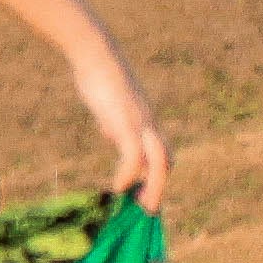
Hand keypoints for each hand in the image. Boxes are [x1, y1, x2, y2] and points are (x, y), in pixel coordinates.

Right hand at [70, 45, 172, 213]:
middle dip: (159, 187)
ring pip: (160, 162)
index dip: (155, 173)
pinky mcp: (126, 123)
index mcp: (145, 119)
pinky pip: (134, 156)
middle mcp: (149, 124)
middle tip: (147, 210)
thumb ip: (113, 121)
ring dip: (154, 188)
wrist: (95, 52)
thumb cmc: (97, 73)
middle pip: (167, 160)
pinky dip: (129, 175)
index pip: (161, 151)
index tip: (143, 192)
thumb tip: (110, 133)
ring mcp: (140, 123)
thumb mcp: (108, 104)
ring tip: (141, 207)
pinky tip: (118, 185)